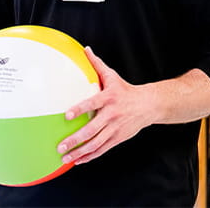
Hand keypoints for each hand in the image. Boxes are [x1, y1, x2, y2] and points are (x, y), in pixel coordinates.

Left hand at [57, 47, 153, 164]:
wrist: (148, 105)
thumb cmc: (125, 90)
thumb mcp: (112, 76)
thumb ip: (96, 64)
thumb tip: (86, 49)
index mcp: (108, 98)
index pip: (92, 104)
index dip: (79, 109)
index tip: (66, 115)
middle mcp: (111, 114)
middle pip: (91, 129)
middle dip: (75, 139)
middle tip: (61, 145)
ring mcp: (115, 128)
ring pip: (95, 143)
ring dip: (79, 151)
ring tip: (65, 157)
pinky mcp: (118, 138)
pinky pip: (102, 149)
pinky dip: (89, 156)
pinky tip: (78, 160)